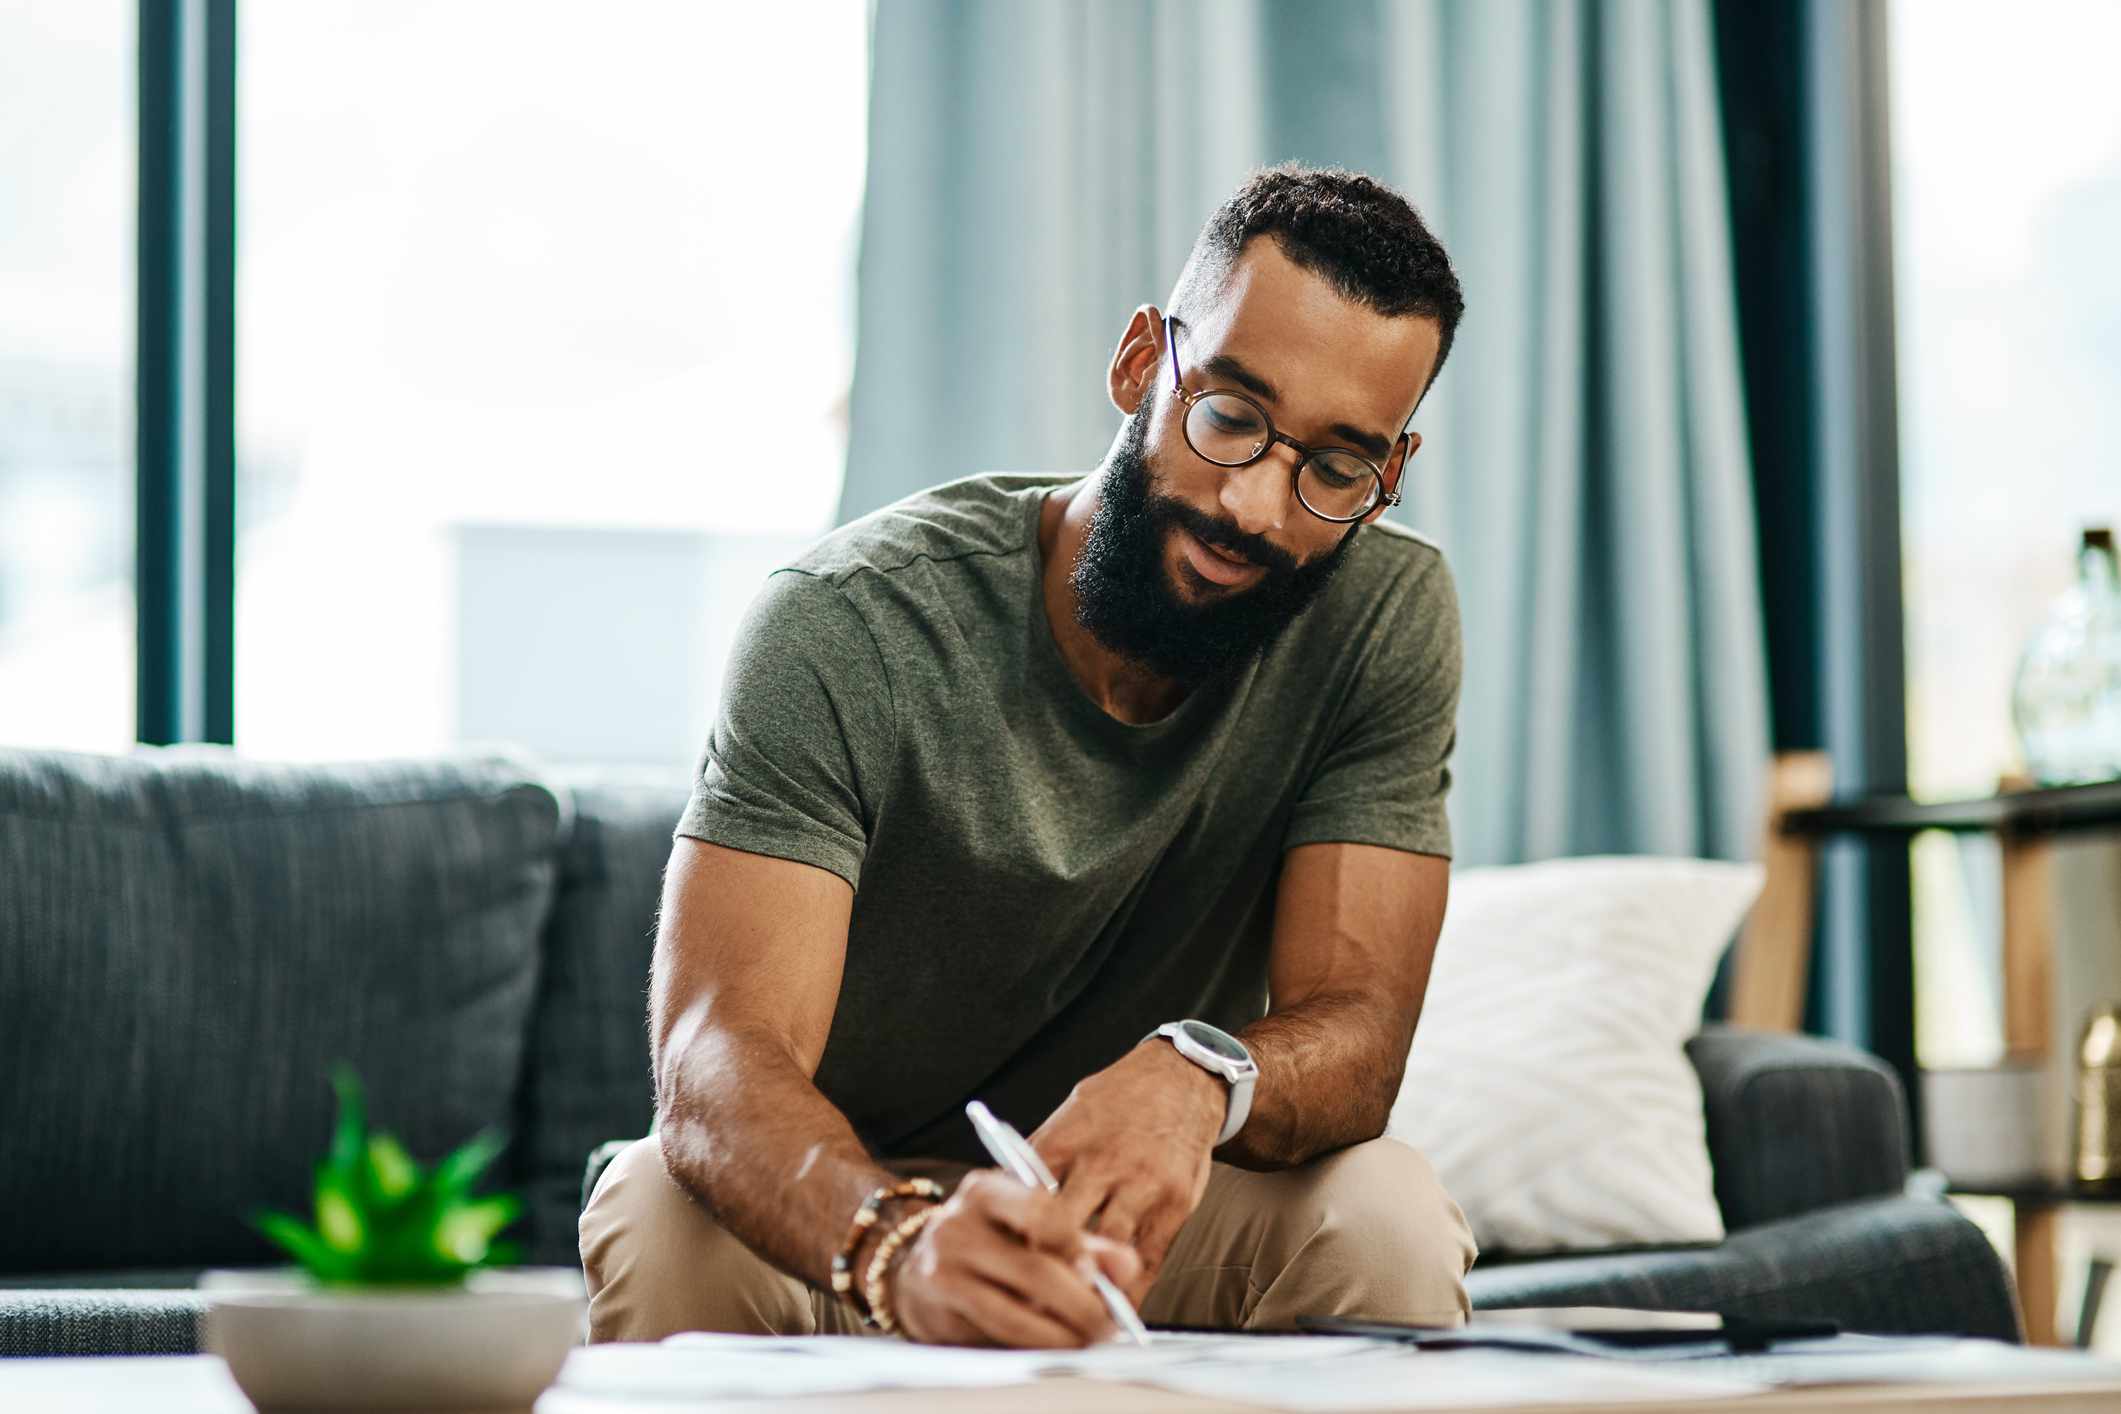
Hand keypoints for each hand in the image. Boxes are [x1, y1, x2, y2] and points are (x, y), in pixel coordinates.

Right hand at [888, 1170, 1140, 1346]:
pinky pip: (995, 1334)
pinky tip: (1051, 1345)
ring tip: (1085, 1340)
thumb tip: (1127, 1266)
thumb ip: (1083, 1244)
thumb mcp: (1029, 1228)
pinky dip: (1031, 1346)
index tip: (1100, 1277)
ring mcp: (941, 1268)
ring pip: (1016, 1312)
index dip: (1077, 1247)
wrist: (915, 1268)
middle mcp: (956, 1224)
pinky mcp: (935, 1311)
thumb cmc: (988, 1243)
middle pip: (1034, 1270)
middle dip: (1081, 1304)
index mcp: (984, 1190)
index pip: (1040, 1210)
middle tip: (1107, 1324)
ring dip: (1060, 1335)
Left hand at [1027, 1040, 1224, 1301]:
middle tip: (1028, 1297)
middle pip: (1060, 1228)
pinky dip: (1131, 1290)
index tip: (997, 1265)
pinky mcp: (1174, 1203)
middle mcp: (1102, 1162)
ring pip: (1106, 1249)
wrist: (1182, 1079)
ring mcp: (1141, 1184)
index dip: (1007, 1235)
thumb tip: (1003, 1202)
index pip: (1023, 1198)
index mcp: (1065, 1140)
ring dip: (1087, 1284)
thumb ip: (1040, 1159)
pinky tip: (1115, 1308)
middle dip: (1042, 1264)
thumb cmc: (1117, 1102)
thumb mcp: (1070, 1115)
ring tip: (1069, 1312)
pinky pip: (1149, 1259)